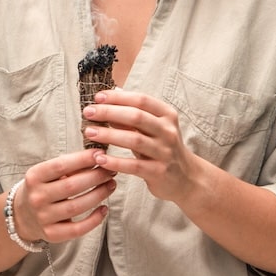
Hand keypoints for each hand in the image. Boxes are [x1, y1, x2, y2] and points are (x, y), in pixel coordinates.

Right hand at [15, 150, 116, 244]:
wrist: (23, 215)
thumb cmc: (43, 188)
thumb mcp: (48, 173)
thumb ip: (70, 166)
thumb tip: (98, 157)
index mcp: (34, 177)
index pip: (61, 165)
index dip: (83, 159)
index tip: (101, 154)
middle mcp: (37, 197)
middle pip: (72, 186)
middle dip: (97, 176)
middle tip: (111, 171)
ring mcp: (43, 217)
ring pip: (78, 206)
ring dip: (99, 194)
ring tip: (111, 185)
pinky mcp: (52, 234)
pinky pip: (78, 229)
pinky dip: (95, 219)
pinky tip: (104, 209)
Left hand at [82, 88, 192, 203]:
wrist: (186, 178)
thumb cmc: (162, 148)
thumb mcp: (152, 129)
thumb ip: (131, 117)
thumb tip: (105, 103)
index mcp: (166, 115)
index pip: (141, 100)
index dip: (118, 98)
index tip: (97, 97)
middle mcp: (168, 131)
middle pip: (136, 117)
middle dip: (109, 112)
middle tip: (88, 112)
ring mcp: (165, 152)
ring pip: (134, 140)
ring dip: (109, 135)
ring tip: (89, 133)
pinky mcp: (159, 171)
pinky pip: (134, 166)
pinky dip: (115, 161)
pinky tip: (99, 159)